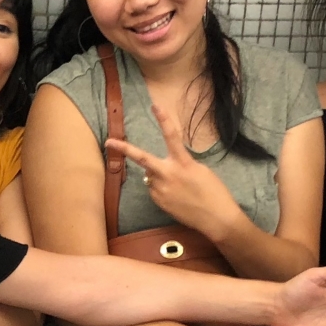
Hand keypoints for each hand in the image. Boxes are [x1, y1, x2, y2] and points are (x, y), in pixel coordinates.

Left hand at [103, 105, 246, 239]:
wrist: (216, 218)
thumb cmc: (214, 192)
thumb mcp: (200, 170)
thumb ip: (181, 164)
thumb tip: (165, 166)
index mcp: (183, 163)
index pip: (171, 136)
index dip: (163, 120)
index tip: (155, 106)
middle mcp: (169, 175)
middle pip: (142, 158)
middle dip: (124, 149)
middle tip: (109, 142)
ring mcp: (161, 190)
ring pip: (151, 176)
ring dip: (158, 176)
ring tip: (179, 187)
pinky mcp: (159, 202)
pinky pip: (154, 190)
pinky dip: (161, 189)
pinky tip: (176, 197)